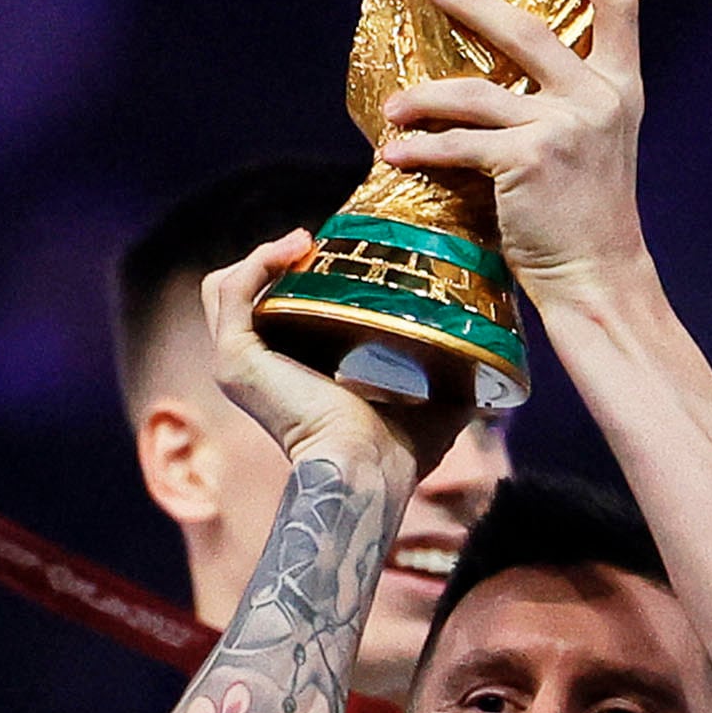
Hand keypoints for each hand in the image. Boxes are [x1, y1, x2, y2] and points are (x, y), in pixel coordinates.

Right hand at [201, 231, 462, 479]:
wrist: (369, 470)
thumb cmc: (398, 452)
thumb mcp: (435, 400)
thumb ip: (451, 374)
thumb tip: (488, 354)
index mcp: (293, 373)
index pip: (276, 308)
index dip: (299, 274)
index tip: (338, 251)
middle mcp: (257, 368)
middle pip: (241, 292)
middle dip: (274, 259)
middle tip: (318, 244)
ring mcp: (238, 364)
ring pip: (223, 287)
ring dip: (262, 256)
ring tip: (307, 242)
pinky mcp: (235, 360)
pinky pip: (229, 292)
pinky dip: (258, 262)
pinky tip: (298, 247)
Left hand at [380, 0, 650, 315]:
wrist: (598, 276)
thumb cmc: (587, 220)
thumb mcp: (595, 148)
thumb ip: (566, 106)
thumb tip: (503, 80)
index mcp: (621, 89)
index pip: (618, 7)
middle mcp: (596, 98)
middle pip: (525, 30)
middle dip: (469, 4)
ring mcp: (563, 125)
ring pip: (474, 92)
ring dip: (423, 97)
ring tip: (392, 109)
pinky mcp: (527, 157)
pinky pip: (457, 142)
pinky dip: (420, 148)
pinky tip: (394, 153)